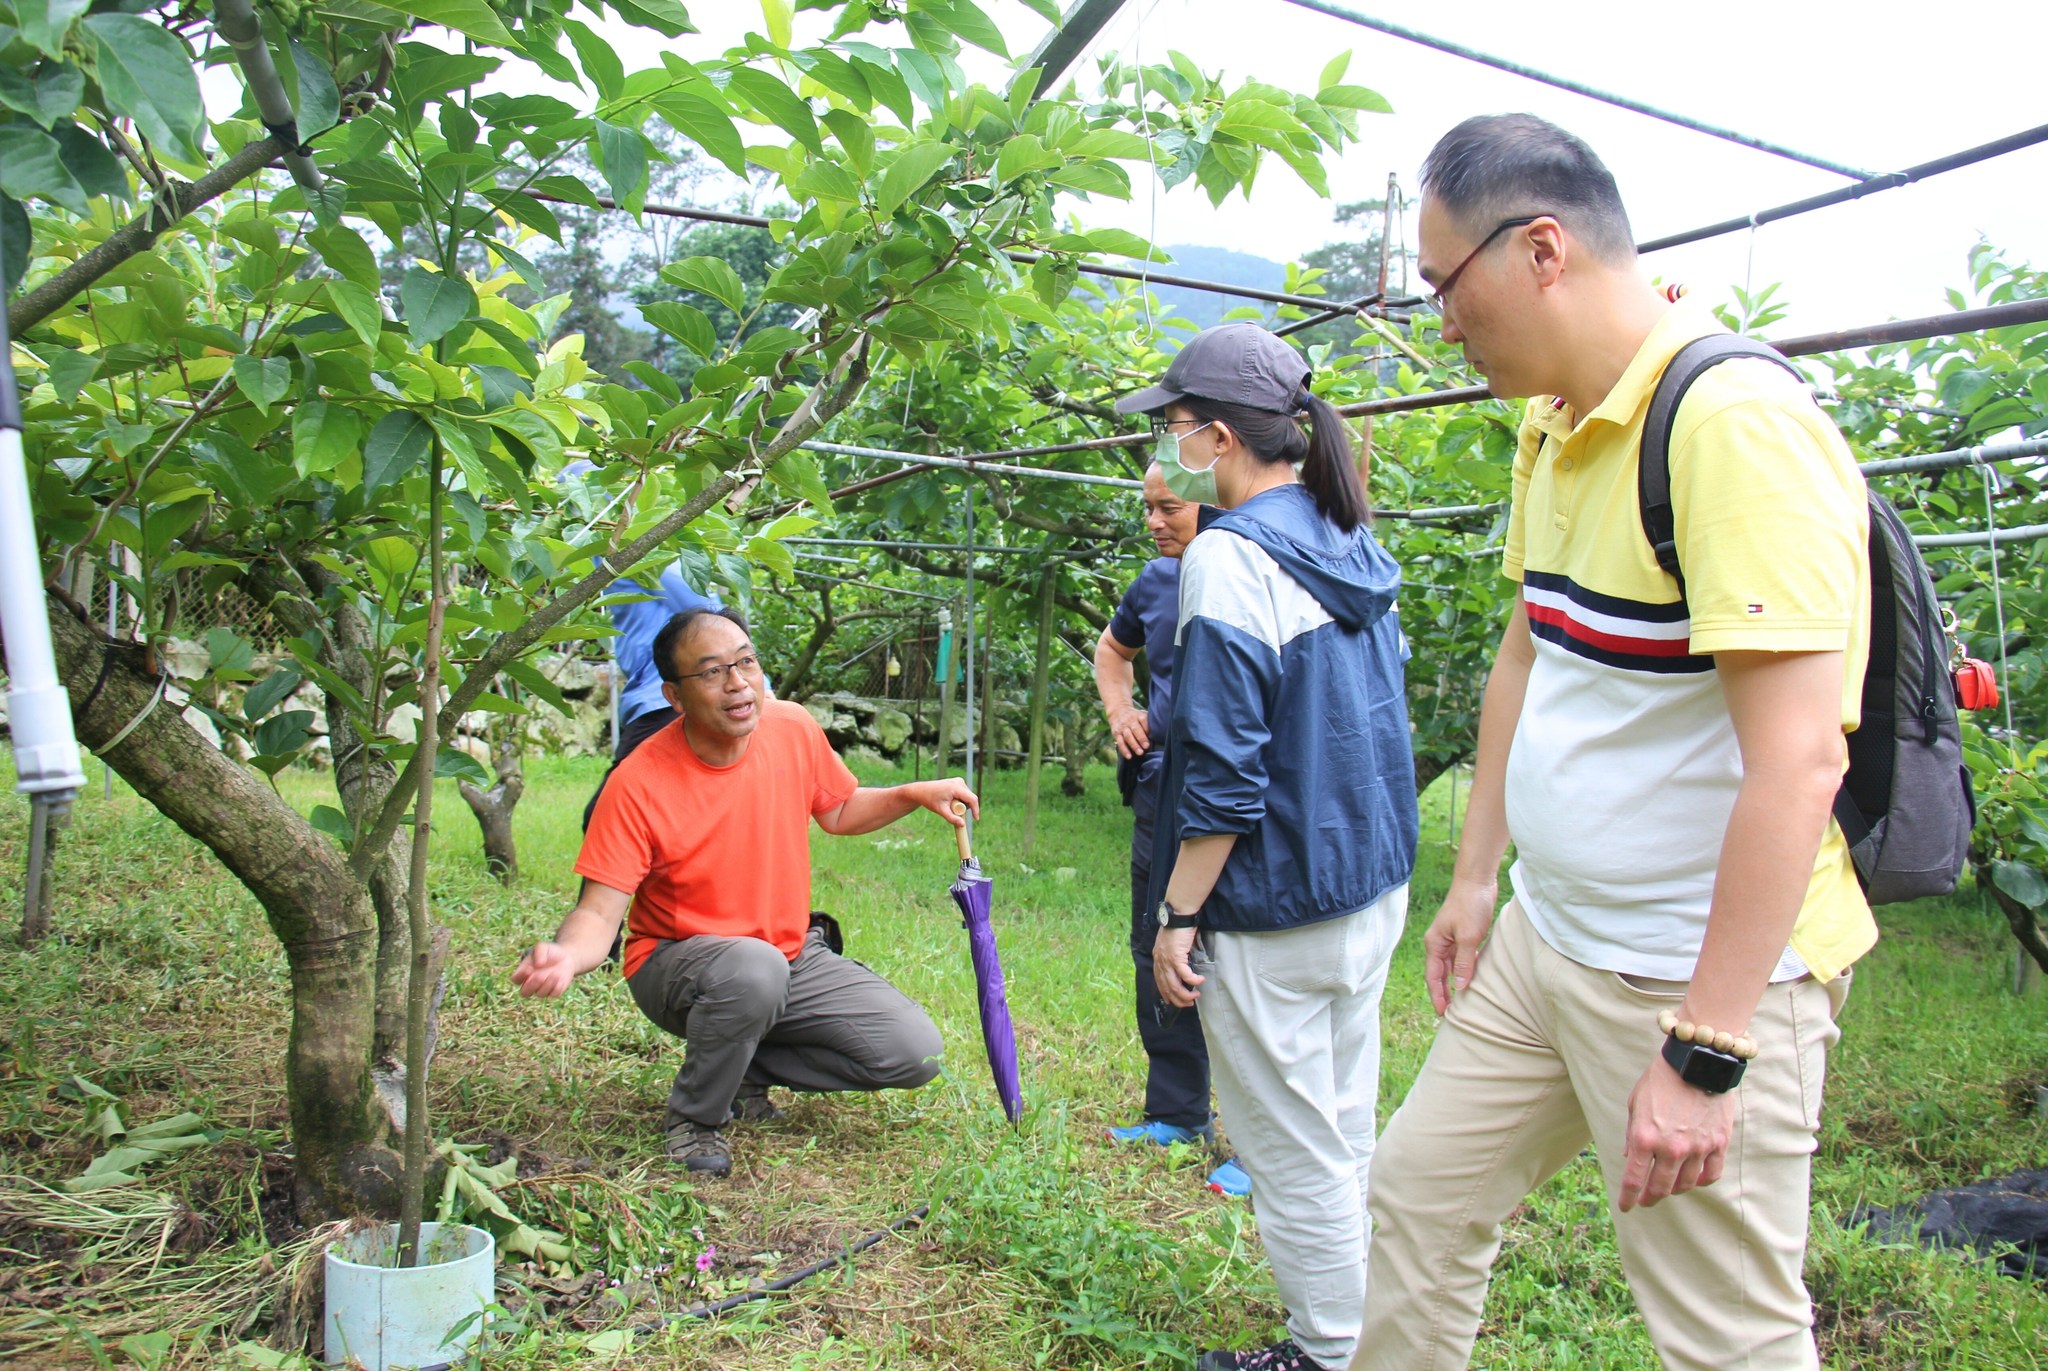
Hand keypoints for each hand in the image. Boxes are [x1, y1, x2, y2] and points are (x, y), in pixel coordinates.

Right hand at [513, 940, 576, 997]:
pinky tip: (561, 977)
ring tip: (555, 973)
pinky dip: (557, 987)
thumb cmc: (549, 951)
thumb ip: (538, 952)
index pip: (515, 979)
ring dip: (547, 985)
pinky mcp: (554, 991)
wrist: (566, 956)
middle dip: (532, 986)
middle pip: (524, 993)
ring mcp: (542, 988)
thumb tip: (538, 965)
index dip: (520, 976)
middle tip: (540, 976)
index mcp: (524, 972)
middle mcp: (531, 983)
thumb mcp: (542, 947)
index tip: (529, 969)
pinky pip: (554, 994)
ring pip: (540, 994)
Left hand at [919, 778, 980, 824]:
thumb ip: (952, 818)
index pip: (972, 799)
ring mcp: (959, 781)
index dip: (975, 809)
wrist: (922, 791)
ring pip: (968, 797)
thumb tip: (963, 824)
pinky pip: (965, 794)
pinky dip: (960, 800)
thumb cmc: (930, 800)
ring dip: (962, 804)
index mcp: (955, 787)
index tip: (976, 819)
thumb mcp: (941, 810)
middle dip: (964, 808)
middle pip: (970, 798)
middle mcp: (959, 782)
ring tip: (949, 805)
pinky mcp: (958, 782)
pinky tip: (950, 801)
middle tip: (951, 811)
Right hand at [1108, 705, 1150, 759]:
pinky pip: (1120, 743)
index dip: (1147, 728)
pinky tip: (1129, 756)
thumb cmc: (1135, 717)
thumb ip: (1148, 723)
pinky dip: (1124, 750)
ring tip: (1140, 753)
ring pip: (1128, 737)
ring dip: (1134, 745)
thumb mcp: (1141, 715)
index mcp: (1138, 716)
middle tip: (1147, 746)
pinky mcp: (1116, 734)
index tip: (1153, 736)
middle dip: (1141, 738)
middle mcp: (1130, 721)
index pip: (1143, 720)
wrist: (1118, 711)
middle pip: (1135, 729)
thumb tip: (1159, 735)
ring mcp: (1122, 728)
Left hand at [1153, 926, 1202, 1008]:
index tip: (1174, 1002)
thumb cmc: (1178, 927)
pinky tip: (1200, 981)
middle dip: (1178, 999)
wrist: (1178, 915)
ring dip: (1186, 994)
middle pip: (1167, 988)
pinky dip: (1194, 981)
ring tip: (1196, 995)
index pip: (1160, 982)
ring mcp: (1167, 960)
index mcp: (1158, 959)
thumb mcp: (1172, 944)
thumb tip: (1184, 966)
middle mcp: (1160, 962)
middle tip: (1189, 1003)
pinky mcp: (1176, 957)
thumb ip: (1175, 956)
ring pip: (1175, 986)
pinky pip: (1185, 975)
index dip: (1167, 994)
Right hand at [1424, 878, 1497, 1014]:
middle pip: (1439, 974)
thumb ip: (1464, 962)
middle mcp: (1440, 943)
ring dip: (1454, 983)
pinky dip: (1464, 970)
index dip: (1437, 995)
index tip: (1444, 1013)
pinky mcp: (1463, 935)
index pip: (1433, 976)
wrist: (1478, 881)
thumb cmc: (1470, 905)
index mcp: (1434, 943)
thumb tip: (1459, 987)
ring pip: (1450, 967)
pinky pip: (1461, 958)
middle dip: (1443, 993)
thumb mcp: (1469, 937)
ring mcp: (1451, 939)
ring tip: (1460, 1001)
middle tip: (1451, 1013)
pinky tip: (1471, 979)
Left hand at [1618, 1055, 1735, 1210]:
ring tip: (1668, 1186)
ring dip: (1674, 1189)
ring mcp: (1697, 1148)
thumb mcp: (1635, 1103)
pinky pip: (1711, 1175)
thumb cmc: (1660, 1079)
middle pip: (1660, 1189)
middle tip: (1646, 1200)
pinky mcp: (1718, 1144)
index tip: (1625, 1207)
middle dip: (1650, 1198)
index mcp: (1643, 1137)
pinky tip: (1694, 1178)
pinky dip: (1701, 1180)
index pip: (1633, 1180)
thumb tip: (1627, 1157)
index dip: (1628, 1198)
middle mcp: (1670, 1148)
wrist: (1697, 1061)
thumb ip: (1631, 1133)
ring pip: (1685, 1185)